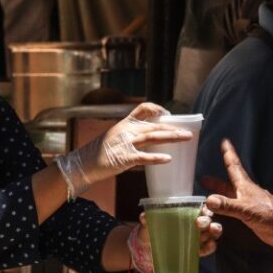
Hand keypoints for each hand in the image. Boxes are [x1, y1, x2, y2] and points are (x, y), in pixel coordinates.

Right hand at [56, 103, 192, 194]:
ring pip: (152, 137)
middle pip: (154, 125)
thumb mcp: (115, 136)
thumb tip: (149, 137)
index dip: (157, 109)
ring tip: (185, 138)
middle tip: (188, 132)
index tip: (168, 115)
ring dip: (171, 137)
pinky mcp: (124, 158)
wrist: (84, 163)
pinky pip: (143, 157)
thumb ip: (131, 134)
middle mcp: (126, 130)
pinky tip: (168, 159)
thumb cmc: (100, 152)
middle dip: (173, 128)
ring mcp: (125, 143)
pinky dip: (156, 158)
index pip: (143, 109)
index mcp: (124, 123)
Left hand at [130, 207, 221, 272]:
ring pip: (211, 233)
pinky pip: (207, 249)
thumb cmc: (151, 232)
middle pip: (207, 220)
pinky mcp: (196, 251)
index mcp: (185, 214)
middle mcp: (194, 225)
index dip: (205, 207)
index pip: (199, 208)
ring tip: (213, 230)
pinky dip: (210, 247)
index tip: (204, 208)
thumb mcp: (148, 225)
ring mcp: (196, 238)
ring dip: (214, 231)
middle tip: (200, 222)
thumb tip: (144, 216)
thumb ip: (147, 220)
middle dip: (207, 220)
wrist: (147, 251)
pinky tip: (211, 244)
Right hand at [203, 140, 272, 249]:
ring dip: (219, 195)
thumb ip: (227, 205)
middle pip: (228, 183)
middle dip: (216, 181)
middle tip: (204, 178)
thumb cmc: (270, 214)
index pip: (234, 166)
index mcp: (245, 186)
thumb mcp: (245, 209)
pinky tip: (221, 213)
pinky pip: (232, 209)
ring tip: (208, 196)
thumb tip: (210, 200)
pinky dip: (224, 209)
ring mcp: (248, 204)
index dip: (229, 154)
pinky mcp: (249, 216)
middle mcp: (246, 193)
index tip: (225, 142)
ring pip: (230, 197)